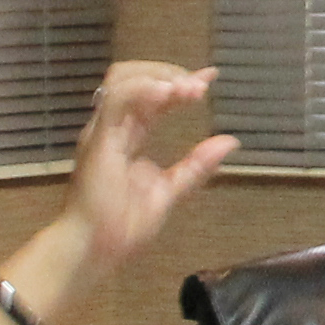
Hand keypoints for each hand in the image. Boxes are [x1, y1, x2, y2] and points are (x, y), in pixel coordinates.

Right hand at [58, 62, 238, 270]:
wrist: (94, 251)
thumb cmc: (122, 227)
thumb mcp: (169, 192)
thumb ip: (196, 166)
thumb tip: (229, 141)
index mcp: (127, 136)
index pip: (152, 97)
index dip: (179, 82)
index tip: (209, 76)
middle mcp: (112, 127)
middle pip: (134, 78)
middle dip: (170, 73)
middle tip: (199, 85)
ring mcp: (102, 132)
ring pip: (121, 79)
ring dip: (157, 77)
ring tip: (186, 89)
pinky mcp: (97, 141)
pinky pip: (115, 102)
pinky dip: (142, 90)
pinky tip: (167, 93)